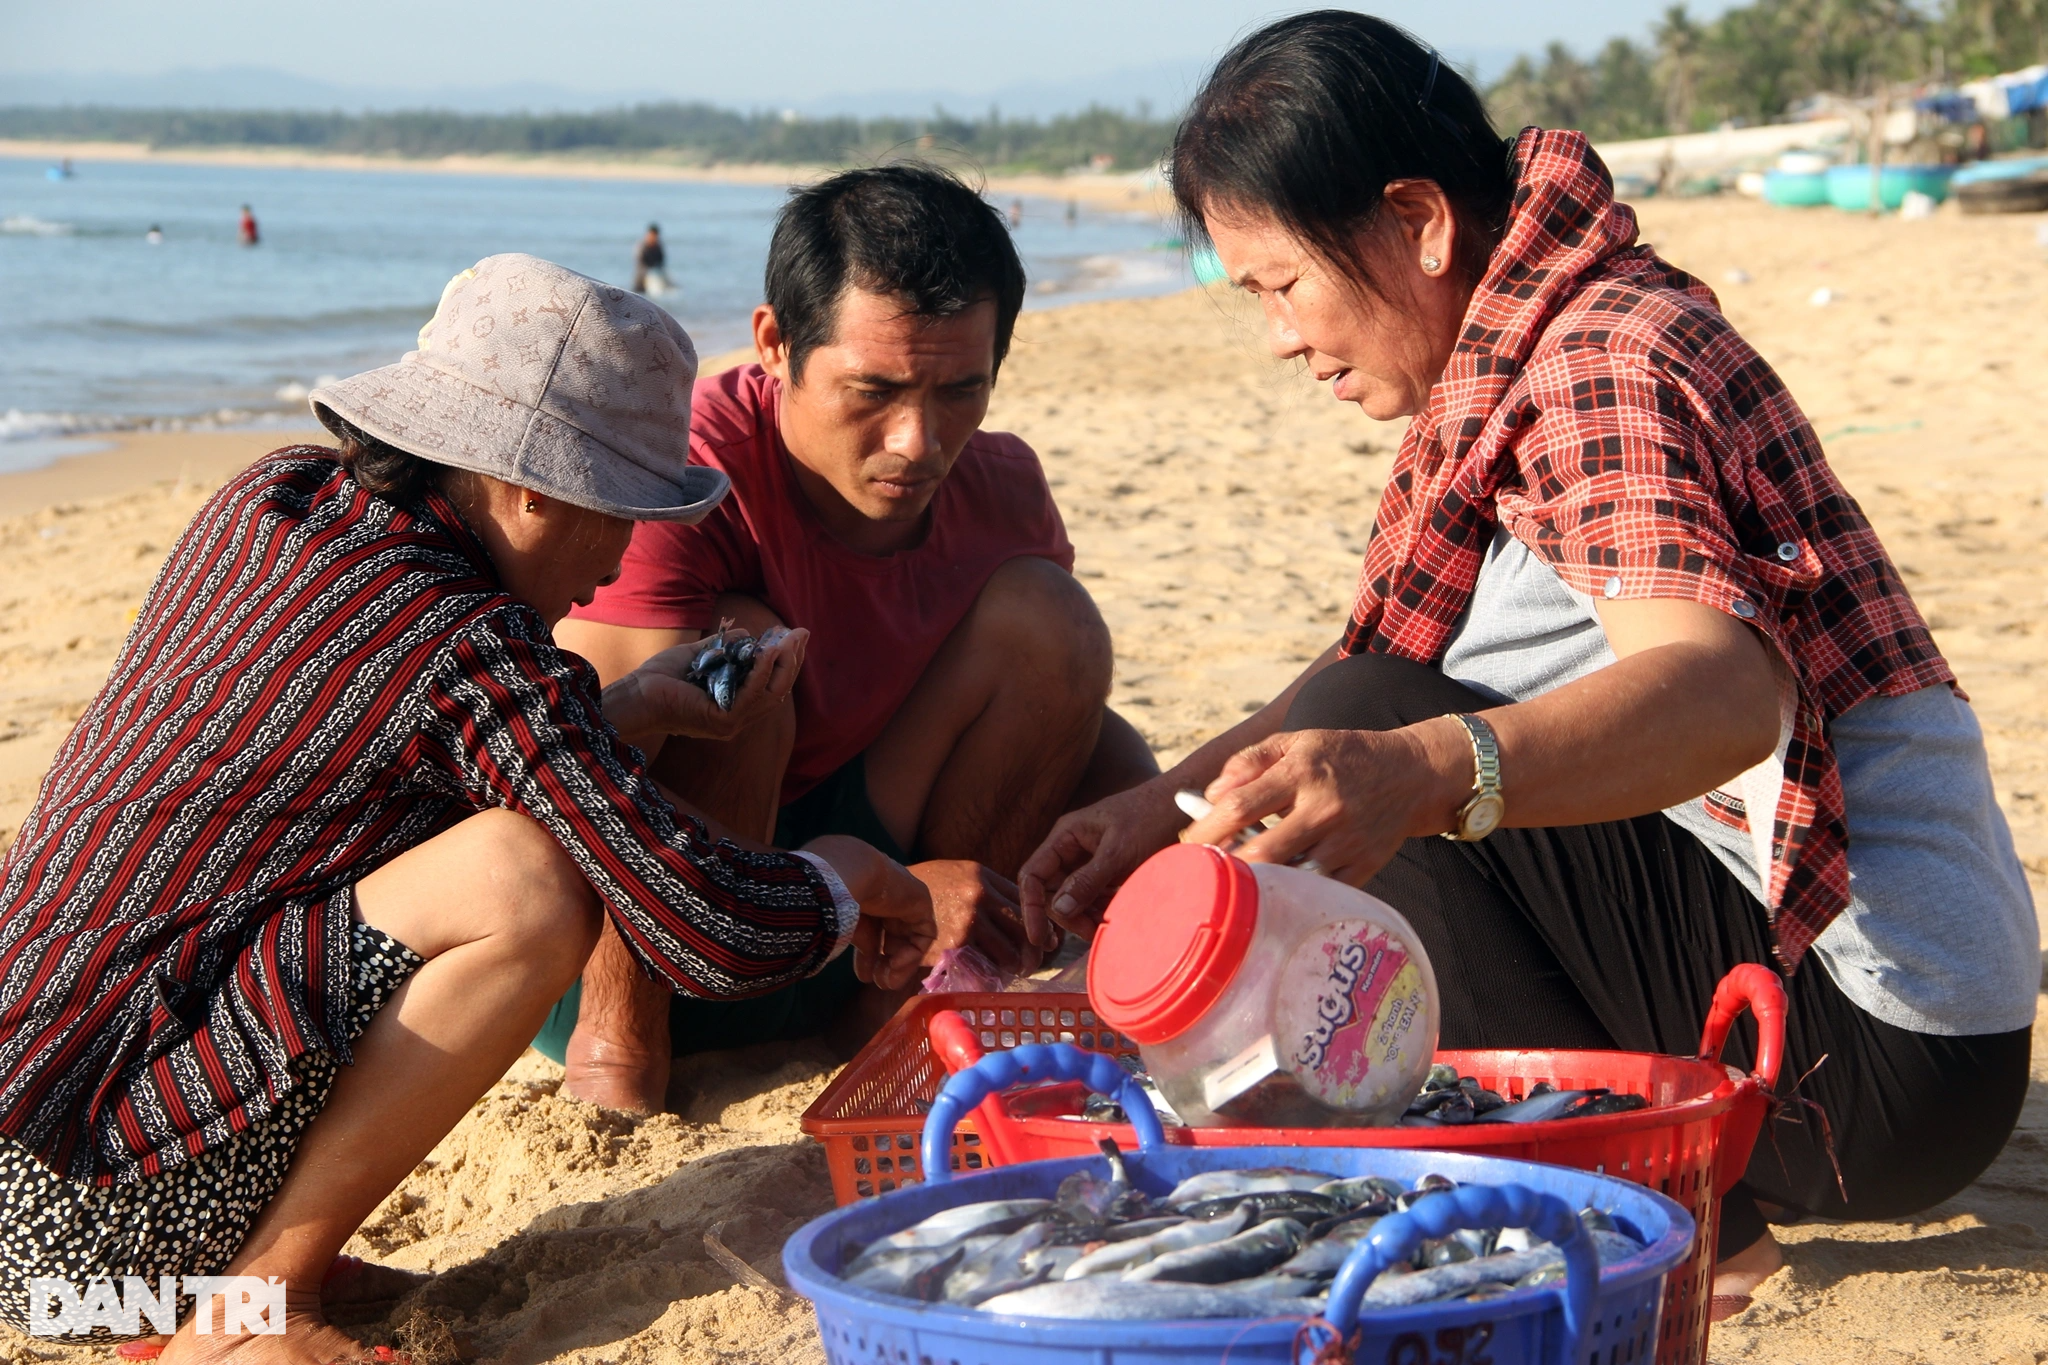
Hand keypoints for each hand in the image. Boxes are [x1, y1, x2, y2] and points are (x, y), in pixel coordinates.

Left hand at [609, 627, 807, 743]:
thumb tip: (748, 634)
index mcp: (733, 705)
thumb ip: (724, 647)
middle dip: (792, 660)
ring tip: (788, 640)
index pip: (770, 685)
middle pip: (778, 690)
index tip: (794, 635)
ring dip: (783, 665)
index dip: (786, 660)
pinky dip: (761, 672)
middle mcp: (737, 718)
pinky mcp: (722, 721)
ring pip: (771, 694)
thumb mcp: (700, 655)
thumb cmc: (661, 678)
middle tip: (800, 634)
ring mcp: (731, 722)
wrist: (635, 694)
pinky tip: (767, 651)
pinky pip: (751, 696)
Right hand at [802, 834, 935, 989]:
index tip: (864, 976)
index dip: (868, 957)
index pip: (872, 933)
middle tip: (878, 983)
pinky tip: (896, 963)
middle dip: (886, 966)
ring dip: (900, 966)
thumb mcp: (843, 925)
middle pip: (893, 940)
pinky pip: (924, 935)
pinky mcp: (921, 902)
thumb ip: (856, 943)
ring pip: (910, 941)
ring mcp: (905, 900)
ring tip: (887, 981)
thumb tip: (863, 973)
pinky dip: (912, 954)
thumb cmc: (832, 896)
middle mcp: (886, 900)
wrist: (847, 871)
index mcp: (865, 900)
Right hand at [910, 860, 1042, 977]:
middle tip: (1033, 962)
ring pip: (1010, 949)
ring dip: (1015, 965)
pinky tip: (992, 977)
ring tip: (1015, 972)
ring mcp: (970, 918)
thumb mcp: (958, 874)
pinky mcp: (956, 942)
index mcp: (983, 875)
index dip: (1039, 923)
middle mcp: (981, 894)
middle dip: (1034, 948)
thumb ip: (986, 888)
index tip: (1045, 938)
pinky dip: (992, 974)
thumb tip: (1019, 913)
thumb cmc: (923, 886)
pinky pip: (986, 963)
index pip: (1025, 900)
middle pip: (1024, 926)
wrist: (887, 892)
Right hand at [1018, 777, 1190, 940]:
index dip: (1031, 906)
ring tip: (1106, 927)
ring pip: (1074, 899)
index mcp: (1065, 836)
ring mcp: (1090, 862)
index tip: (1037, 937)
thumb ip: (1088, 879)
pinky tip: (1114, 918)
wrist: (1183, 804)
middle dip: (1067, 916)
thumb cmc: (1151, 816)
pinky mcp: (1109, 872)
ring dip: (1085, 917)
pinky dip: (1101, 911)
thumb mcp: (1119, 850)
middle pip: (1053, 892)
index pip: (1033, 875)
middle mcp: (1071, 849)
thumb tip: (1059, 910)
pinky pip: (1094, 898)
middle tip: (1090, 933)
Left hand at [1182, 726, 1459, 886]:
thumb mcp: (1296, 742)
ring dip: (1257, 887)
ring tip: (1233, 886)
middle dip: (1226, 868)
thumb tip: (1211, 796)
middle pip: (1262, 853)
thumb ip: (1249, 762)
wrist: (1412, 773)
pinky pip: (1319, 892)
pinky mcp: (1364, 867)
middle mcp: (1325, 808)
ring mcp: (1347, 841)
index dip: (1205, 831)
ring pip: (1290, 878)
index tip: (1187, 845)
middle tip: (1204, 874)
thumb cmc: (1342, 757)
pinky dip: (1292, 896)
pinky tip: (1273, 893)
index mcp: (1302, 772)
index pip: (1240, 807)